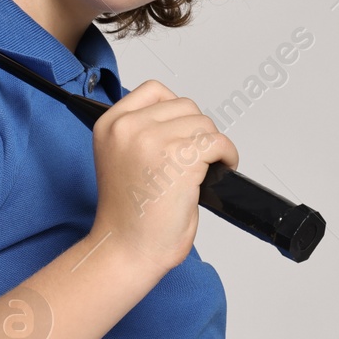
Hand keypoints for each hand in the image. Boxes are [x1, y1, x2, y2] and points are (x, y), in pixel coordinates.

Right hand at [87, 79, 238, 275]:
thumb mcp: (121, 158)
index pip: (154, 90)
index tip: (183, 131)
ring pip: (204, 124)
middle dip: (197, 130)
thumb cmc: (128, 215)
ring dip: (212, 145)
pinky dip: (228, 155)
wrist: (127, 249)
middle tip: (198, 157)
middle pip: (185, 106)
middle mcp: (128, 127)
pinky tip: (222, 168)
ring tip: (208, 167)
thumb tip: (182, 121)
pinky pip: (218, 142)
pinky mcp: (181, 159)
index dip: (176, 110)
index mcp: (110, 124)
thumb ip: (142, 132)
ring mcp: (154, 140)